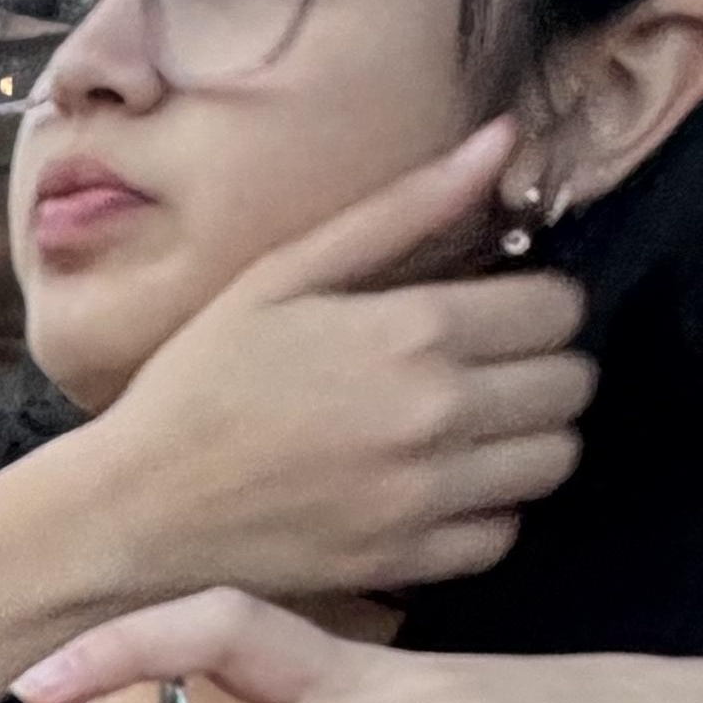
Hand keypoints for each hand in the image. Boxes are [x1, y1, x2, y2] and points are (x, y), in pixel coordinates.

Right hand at [63, 122, 595, 605]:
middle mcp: (436, 412)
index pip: (559, 309)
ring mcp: (424, 495)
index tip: (494, 318)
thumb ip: (404, 210)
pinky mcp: (403, 561)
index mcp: (416, 329)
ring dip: (527, 443)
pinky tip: (441, 493)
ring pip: (553, 461)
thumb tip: (505, 140)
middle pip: (572, 385)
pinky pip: (502, 535)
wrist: (130, 509)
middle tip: (488, 376)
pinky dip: (486, 514)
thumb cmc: (197, 384)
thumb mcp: (284, 276)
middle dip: (541, 372)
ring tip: (474, 435)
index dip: (536, 307)